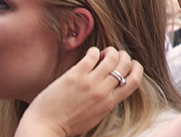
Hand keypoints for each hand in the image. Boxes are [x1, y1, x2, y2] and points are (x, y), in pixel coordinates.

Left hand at [17, 47, 141, 136]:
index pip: (135, 81)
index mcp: (109, 103)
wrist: (44, 128)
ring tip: (102, 53)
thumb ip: (107, 102)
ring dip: (110, 51)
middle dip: (124, 56)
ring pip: (111, 57)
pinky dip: (94, 51)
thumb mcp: (96, 116)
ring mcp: (89, 83)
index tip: (132, 64)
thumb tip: (114, 86)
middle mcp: (103, 92)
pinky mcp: (75, 76)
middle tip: (115, 56)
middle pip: (125, 65)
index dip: (137, 68)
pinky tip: (89, 54)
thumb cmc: (67, 124)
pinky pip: (92, 55)